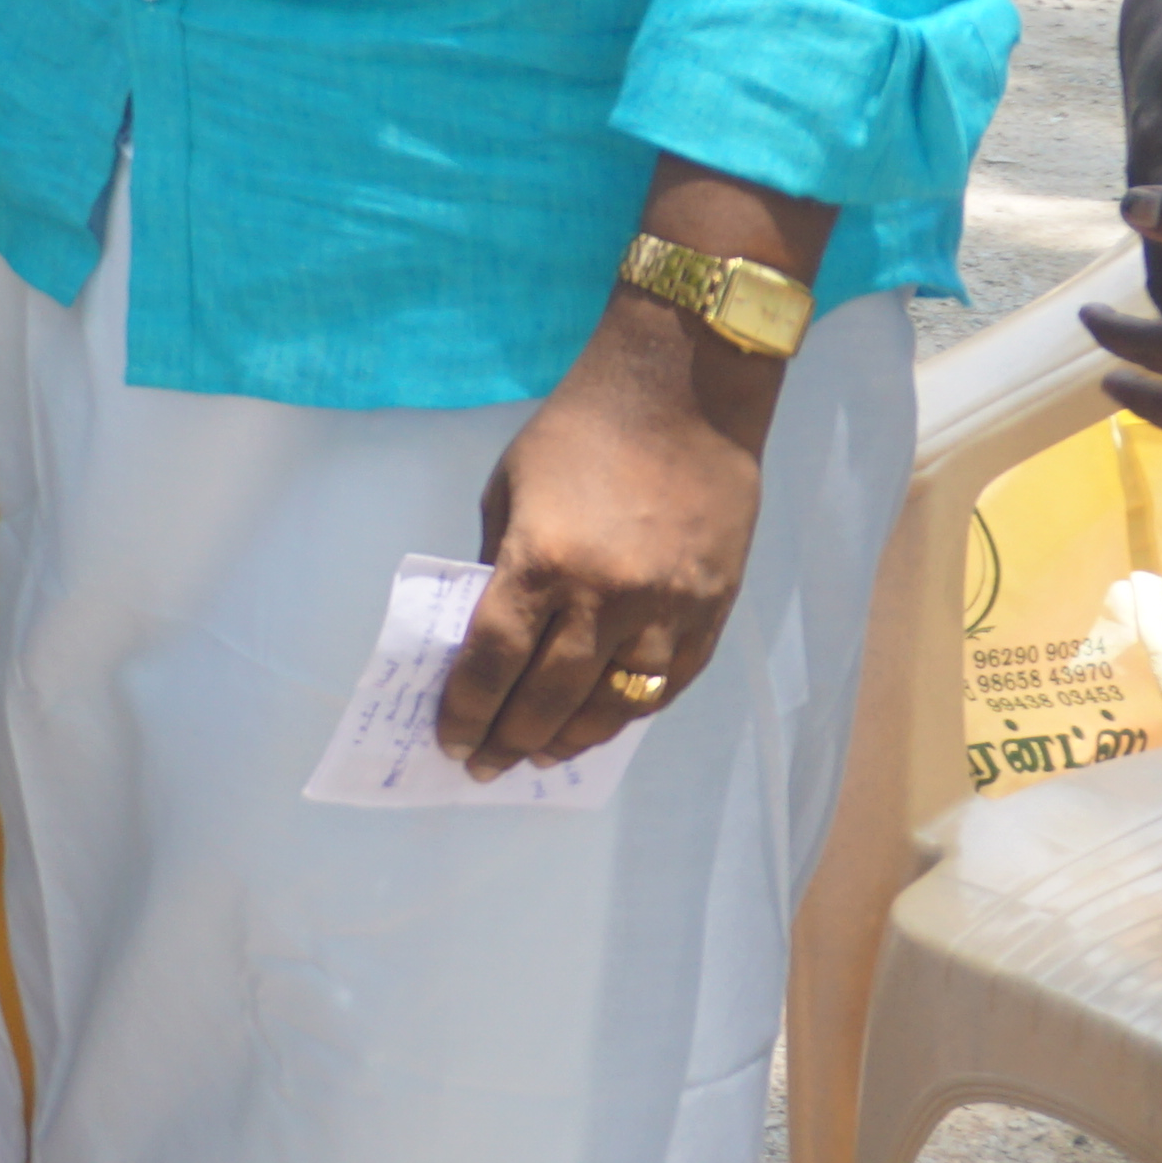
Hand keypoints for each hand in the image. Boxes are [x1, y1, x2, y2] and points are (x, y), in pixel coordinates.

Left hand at [441, 303, 772, 775]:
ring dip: (571, 740)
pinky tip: (602, 723)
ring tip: (540, 756)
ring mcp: (666, 612)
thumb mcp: (509, 491)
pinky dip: (630, 712)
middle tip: (486, 764)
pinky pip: (667, 685)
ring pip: (614, 706)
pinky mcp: (711, 614)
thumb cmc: (578, 434)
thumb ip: (499, 567)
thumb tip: (490, 637)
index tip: (450, 738)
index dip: (467, 708)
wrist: (683, 398)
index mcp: (541, 563)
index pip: (493, 661)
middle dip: (510, 739)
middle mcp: (605, 599)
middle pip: (549, 697)